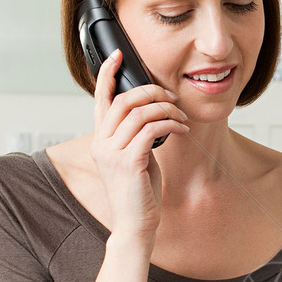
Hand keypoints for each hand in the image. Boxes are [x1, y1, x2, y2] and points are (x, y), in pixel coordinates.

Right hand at [89, 49, 188, 238]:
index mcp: (100, 140)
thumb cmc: (138, 193)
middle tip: (172, 97)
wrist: (135, 225)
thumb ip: (136, 136)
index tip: (118, 56)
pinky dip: (170, 125)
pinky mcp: (129, 162)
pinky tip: (181, 130)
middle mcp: (101, 144)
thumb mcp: (134, 158)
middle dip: (152, 92)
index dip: (107, 74)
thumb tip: (152, 114)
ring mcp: (112, 153)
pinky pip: (152, 130)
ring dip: (166, 110)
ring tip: (181, 118)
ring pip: (139, 113)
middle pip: (123, 100)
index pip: (100, 99)